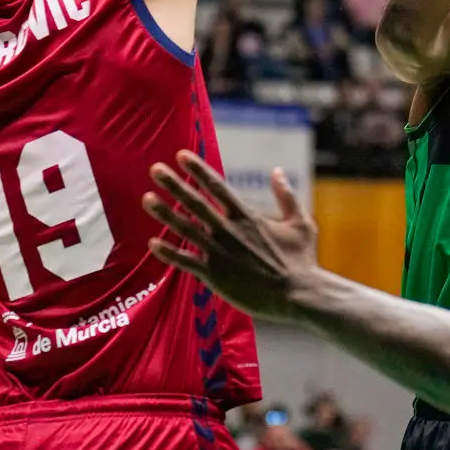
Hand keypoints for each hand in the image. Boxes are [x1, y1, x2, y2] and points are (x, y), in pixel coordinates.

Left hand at [143, 152, 321, 320]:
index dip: (198, 170)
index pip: (217, 187)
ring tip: (147, 198)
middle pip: (196, 203)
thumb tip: (277, 171)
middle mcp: (230, 231)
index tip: (180, 156)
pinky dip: (169, 253)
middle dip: (174, 185)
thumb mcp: (301, 223)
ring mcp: (220, 253)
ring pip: (186, 229)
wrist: (299, 294)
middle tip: (154, 168)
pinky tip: (152, 244)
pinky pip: (187, 262)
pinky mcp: (215, 276)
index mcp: (248, 216)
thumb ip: (287, 196)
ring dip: (165, 214)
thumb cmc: (302, 260)